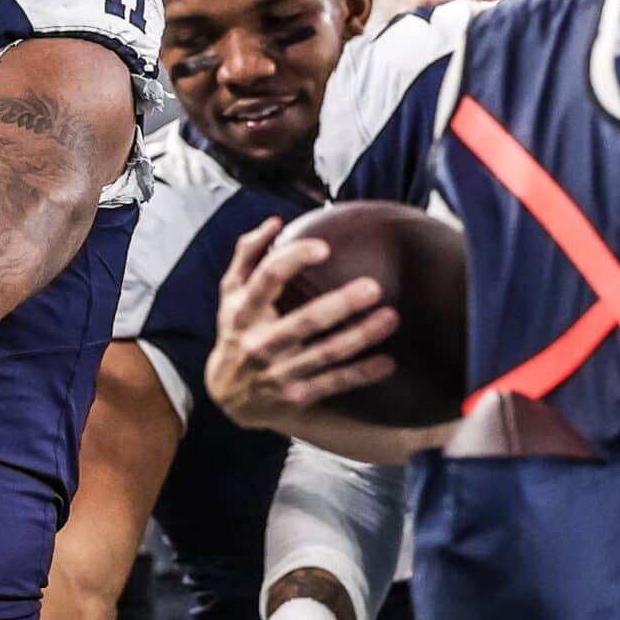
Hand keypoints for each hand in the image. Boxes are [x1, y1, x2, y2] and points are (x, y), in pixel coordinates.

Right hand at [207, 217, 397, 429]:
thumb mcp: (231, 296)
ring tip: (391, 318)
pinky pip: (334, 383)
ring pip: (325, 354)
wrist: (228, 396)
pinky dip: (361, 373)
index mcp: (243, 312)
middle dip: (339, 305)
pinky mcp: (296, 396)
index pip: (267, 279)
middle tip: (374, 287)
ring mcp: (278, 373)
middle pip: (303, 321)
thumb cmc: (237, 331)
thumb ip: (247, 256)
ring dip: (360, 337)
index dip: (294, 260)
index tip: (324, 247)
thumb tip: (275, 222)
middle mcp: (259, 343)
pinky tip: (388, 361)